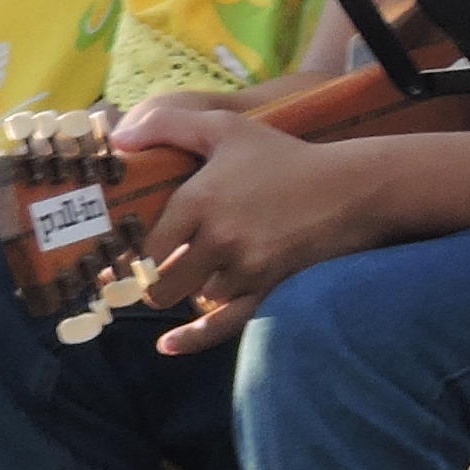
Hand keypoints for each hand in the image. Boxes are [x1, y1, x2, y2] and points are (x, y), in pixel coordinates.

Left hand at [122, 109, 385, 353]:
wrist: (350, 188)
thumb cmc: (285, 156)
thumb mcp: (227, 128)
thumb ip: (170, 124)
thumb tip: (119, 139)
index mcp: (199, 199)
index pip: (145, 246)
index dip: (132, 256)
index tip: (128, 256)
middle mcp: (217, 237)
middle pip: (161, 282)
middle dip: (156, 280)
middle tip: (159, 269)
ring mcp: (244, 268)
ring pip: (195, 298)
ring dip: (193, 290)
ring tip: (203, 269)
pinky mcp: (267, 289)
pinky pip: (221, 325)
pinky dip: (192, 338)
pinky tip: (167, 345)